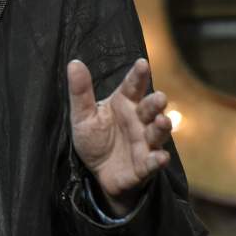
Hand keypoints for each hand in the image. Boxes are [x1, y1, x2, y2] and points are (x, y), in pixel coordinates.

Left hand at [67, 58, 171, 216]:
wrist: (95, 173)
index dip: (138, 75)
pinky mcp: (144, 166)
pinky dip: (157, 160)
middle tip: (159, 97)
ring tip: (162, 121)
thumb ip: (80, 91)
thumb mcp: (82, 115)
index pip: (132, 86)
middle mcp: (139, 121)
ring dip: (161, 127)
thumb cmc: (94, 139)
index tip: (142, 64)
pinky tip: (160, 157)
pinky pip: (152, 163)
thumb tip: (74, 63)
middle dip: (155, 103)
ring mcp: (144, 143)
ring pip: (157, 133)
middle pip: (150, 109)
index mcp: (124, 104)